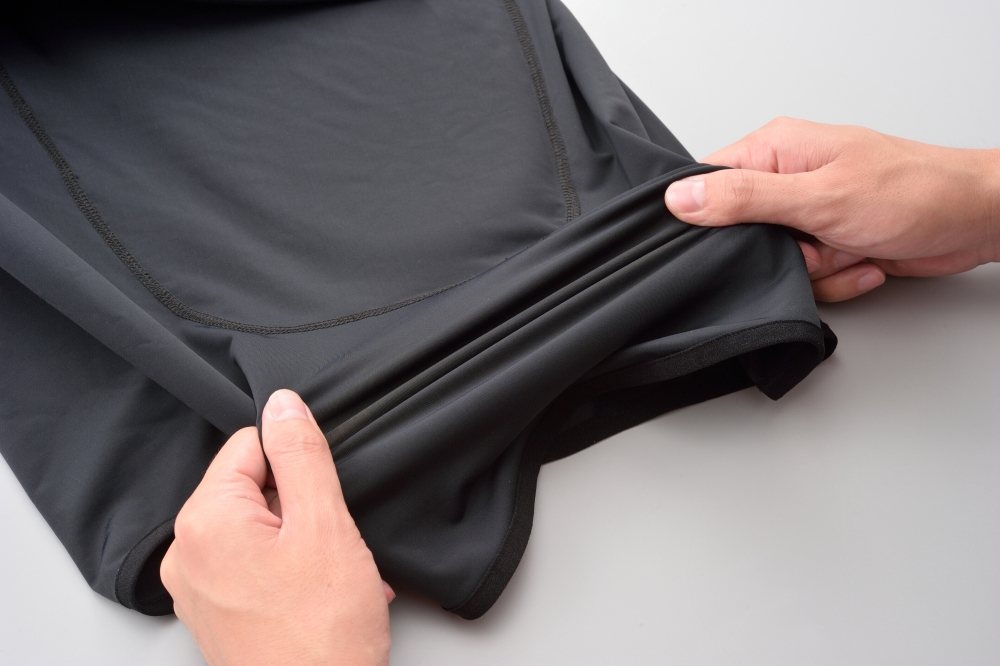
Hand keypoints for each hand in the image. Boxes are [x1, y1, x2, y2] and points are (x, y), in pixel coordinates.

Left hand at [160, 389, 392, 665]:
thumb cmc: (321, 633)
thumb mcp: (324, 524)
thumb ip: (302, 454)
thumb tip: (282, 404)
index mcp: (203, 521)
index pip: (250, 444)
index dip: (296, 464)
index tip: (318, 500)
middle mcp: (187, 554)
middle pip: (254, 488)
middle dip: (302, 506)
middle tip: (329, 545)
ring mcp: (198, 590)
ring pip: (260, 529)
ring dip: (304, 541)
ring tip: (330, 576)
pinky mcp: (217, 616)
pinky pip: (254, 567)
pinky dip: (291, 572)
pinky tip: (321, 594)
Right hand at [665, 117, 999, 300]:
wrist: (976, 219)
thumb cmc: (914, 192)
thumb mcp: (817, 197)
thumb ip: (744, 198)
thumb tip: (680, 197)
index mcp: (776, 149)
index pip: (710, 182)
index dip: (710, 217)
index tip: (736, 237)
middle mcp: (789, 178)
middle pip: (743, 235)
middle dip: (781, 255)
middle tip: (811, 245)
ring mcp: (811, 212)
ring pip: (779, 264)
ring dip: (816, 270)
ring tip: (848, 247)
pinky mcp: (830, 241)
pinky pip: (810, 277)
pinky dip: (839, 277)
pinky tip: (866, 258)